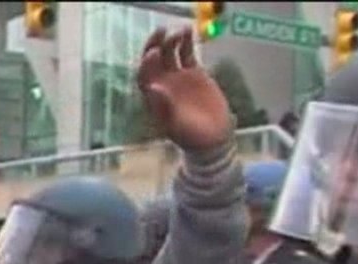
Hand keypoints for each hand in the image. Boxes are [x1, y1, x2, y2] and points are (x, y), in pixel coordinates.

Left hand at [137, 28, 231, 151]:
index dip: (146, 65)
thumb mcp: (176, 125)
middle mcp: (162, 85)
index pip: (144, 76)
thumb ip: (164, 106)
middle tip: (161, 32)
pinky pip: (187, 53)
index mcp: (153, 98)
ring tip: (179, 31)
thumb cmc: (191, 136)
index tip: (153, 53)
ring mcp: (177, 77)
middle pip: (153, 61)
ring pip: (170, 54)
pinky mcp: (194, 73)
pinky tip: (189, 31)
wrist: (212, 137)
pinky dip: (187, 42)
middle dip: (154, 45)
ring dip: (171, 41)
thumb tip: (153, 88)